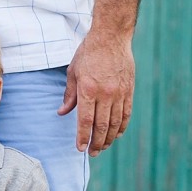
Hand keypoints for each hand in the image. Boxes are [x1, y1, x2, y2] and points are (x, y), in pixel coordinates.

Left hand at [59, 29, 134, 156]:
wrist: (111, 37)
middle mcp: (105, 93)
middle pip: (101, 126)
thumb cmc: (88, 53)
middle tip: (92, 153)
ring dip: (109, 138)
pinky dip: (121, 126)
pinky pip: (126, 113)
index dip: (83, 137)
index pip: (85, 120)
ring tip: (103, 147)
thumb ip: (69, 95)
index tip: (80, 148)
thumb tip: (62, 112)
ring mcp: (119, 93)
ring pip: (115, 123)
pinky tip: (117, 134)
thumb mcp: (73, 72)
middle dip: (96, 143)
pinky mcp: (129, 90)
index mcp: (88, 89)